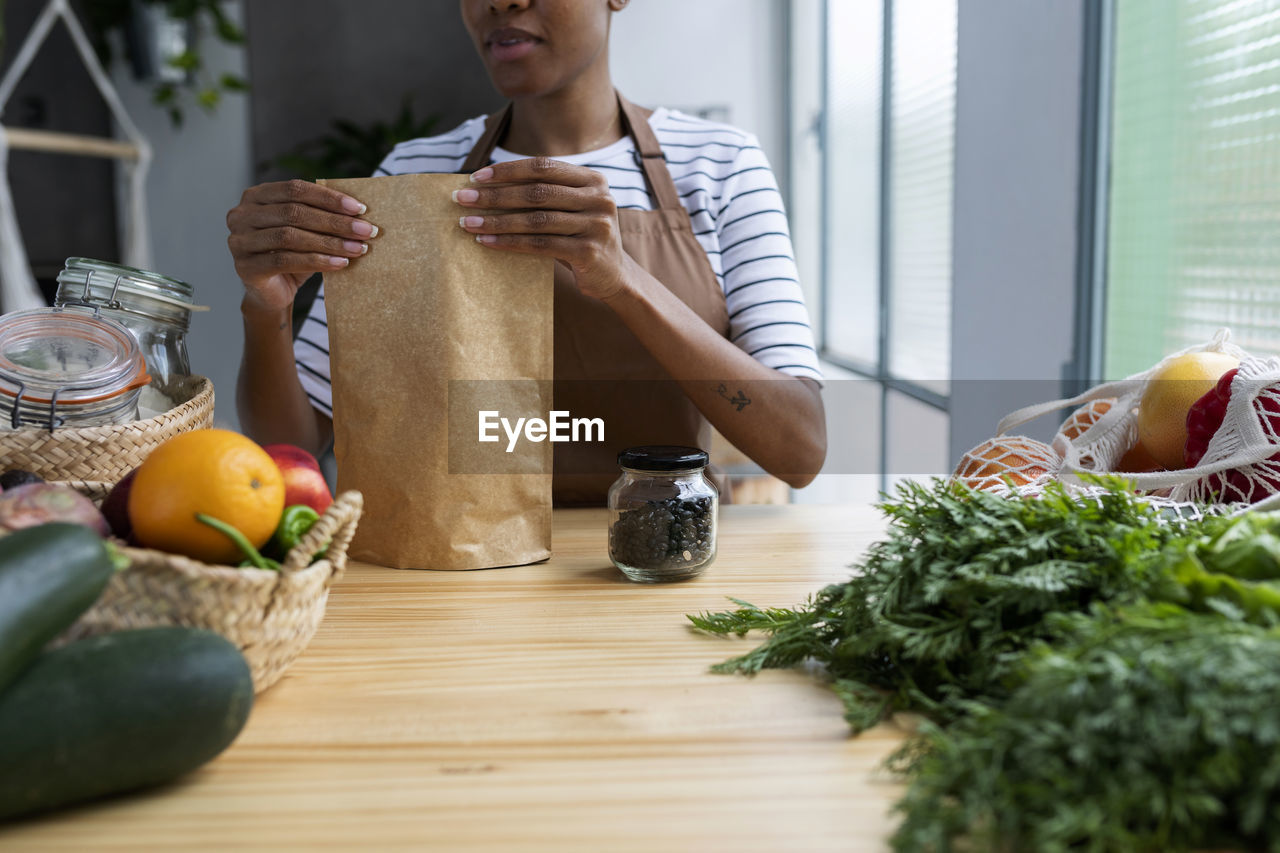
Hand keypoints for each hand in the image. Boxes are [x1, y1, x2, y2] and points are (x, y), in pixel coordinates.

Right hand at [226, 180, 378, 312]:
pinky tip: (340, 263)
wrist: (271, 293)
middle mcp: (241, 214)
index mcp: (256, 196)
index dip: (329, 197)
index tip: (360, 208)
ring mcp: (239, 240)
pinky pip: (285, 260)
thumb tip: (359, 210)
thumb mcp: (305, 230)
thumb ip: (320, 215)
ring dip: (330, 242)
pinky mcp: (245, 267)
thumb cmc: (292, 255)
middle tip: (366, 230)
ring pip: (290, 236)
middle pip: (294, 212)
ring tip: (358, 248)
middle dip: (335, 222)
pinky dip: (317, 261)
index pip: (295, 189)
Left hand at [455, 158, 630, 300]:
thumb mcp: (569, 209)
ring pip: (536, 220)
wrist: (613, 276)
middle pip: (537, 192)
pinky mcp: (589, 252)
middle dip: (495, 195)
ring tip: (468, 223)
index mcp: (593, 179)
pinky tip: (487, 242)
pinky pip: (540, 245)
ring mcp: (596, 225)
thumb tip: (488, 184)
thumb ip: (544, 194)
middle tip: (462, 198)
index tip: (476, 177)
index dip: (508, 170)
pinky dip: (509, 243)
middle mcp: (599, 198)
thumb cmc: (579, 238)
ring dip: (497, 221)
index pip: (543, 167)